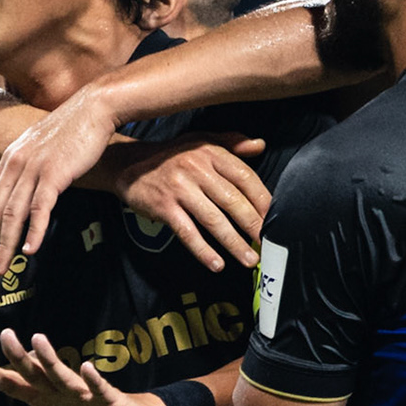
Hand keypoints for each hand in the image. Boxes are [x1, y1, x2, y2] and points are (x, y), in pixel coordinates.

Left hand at [0, 89, 119, 272]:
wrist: (94, 108)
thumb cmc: (72, 129)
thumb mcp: (40, 147)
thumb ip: (28, 166)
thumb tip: (22, 188)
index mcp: (10, 158)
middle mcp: (16, 163)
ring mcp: (34, 168)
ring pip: (13, 213)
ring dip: (5, 244)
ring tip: (0, 267)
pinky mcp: (54, 173)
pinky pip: (40, 208)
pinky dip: (34, 231)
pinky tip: (29, 250)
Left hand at [0, 330, 164, 405]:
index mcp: (45, 400)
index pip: (14, 385)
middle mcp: (60, 392)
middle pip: (35, 373)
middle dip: (19, 356)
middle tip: (4, 335)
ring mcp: (84, 394)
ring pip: (64, 376)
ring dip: (52, 360)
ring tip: (38, 340)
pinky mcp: (109, 401)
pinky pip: (100, 390)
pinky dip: (94, 381)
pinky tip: (87, 369)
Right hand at [96, 134, 267, 270]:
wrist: (129, 164)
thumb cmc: (172, 155)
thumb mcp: (201, 141)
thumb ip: (232, 143)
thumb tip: (260, 145)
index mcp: (211, 153)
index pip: (244, 177)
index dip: (262, 199)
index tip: (275, 217)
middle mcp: (197, 169)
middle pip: (232, 201)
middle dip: (253, 225)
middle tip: (266, 243)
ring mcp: (180, 189)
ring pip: (213, 220)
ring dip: (234, 243)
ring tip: (249, 258)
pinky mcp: (164, 208)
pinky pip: (188, 233)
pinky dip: (203, 251)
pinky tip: (216, 264)